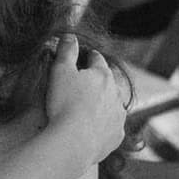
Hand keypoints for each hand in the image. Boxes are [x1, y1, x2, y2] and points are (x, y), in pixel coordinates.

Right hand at [43, 35, 125, 163]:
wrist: (73, 142)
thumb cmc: (64, 104)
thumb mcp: (60, 71)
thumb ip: (66, 51)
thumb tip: (71, 36)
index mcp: (103, 75)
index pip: (97, 59)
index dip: (88, 56)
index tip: (84, 57)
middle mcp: (116, 94)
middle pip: (108, 82)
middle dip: (98, 81)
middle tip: (84, 84)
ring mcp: (118, 116)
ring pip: (113, 105)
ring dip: (104, 104)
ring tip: (88, 109)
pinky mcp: (117, 136)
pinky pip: (112, 127)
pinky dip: (104, 125)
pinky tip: (93, 129)